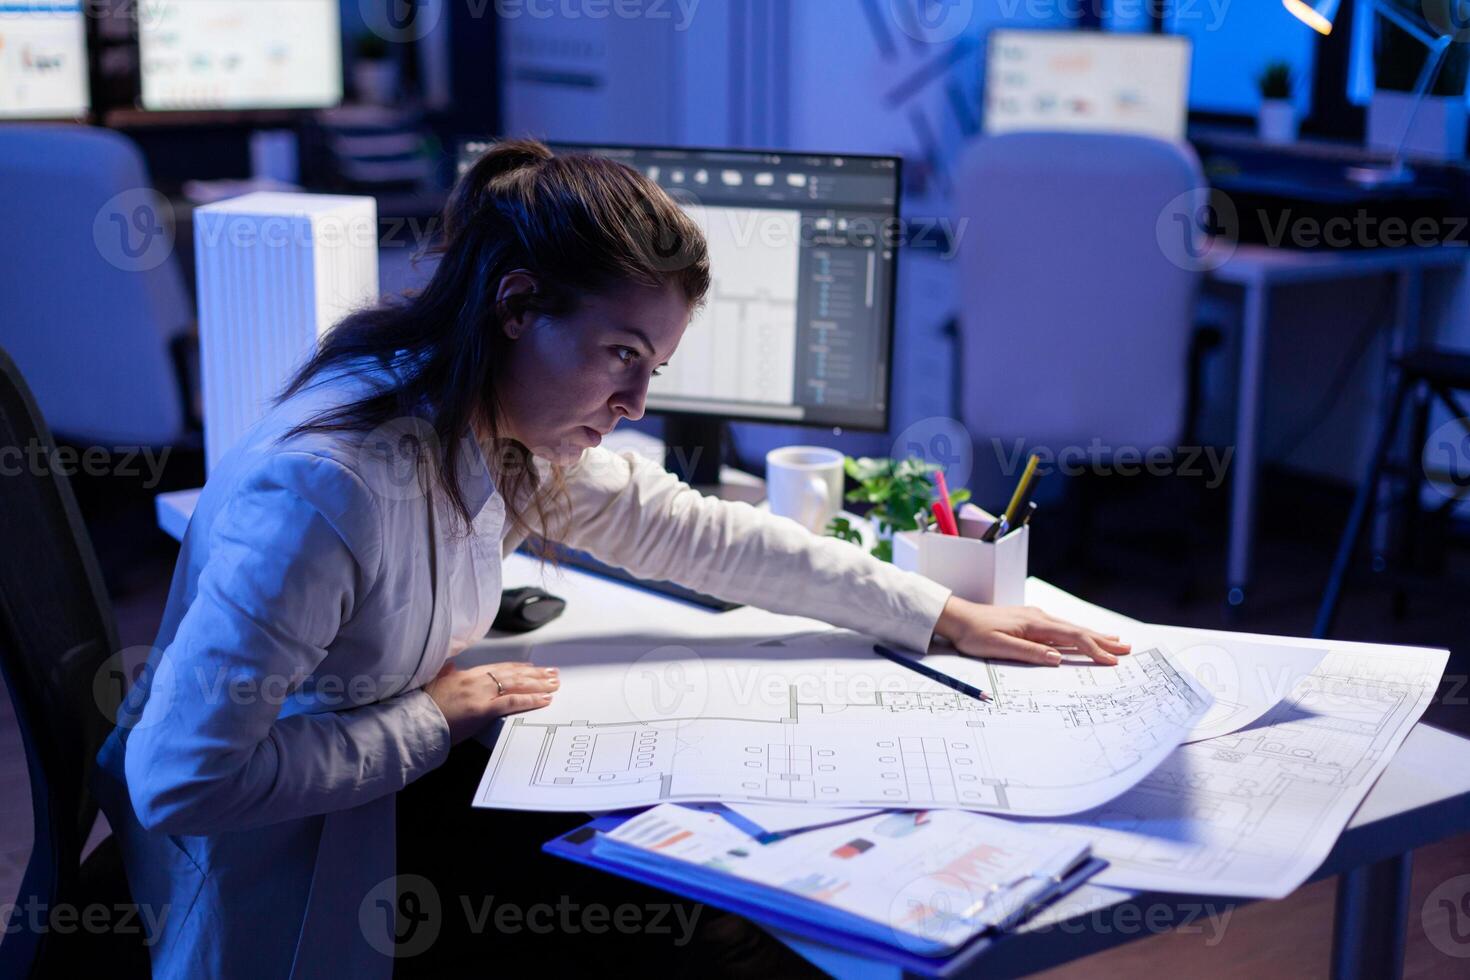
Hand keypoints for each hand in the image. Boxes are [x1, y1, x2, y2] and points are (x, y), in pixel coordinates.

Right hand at [424, 660, 558, 743]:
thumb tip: (450, 666)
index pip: (499, 668)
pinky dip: (530, 700)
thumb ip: (446, 673)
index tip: (532, 667)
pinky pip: (512, 702)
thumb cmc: (424, 707)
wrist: (415, 722)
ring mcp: (480, 694)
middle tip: (553, 674)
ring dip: (539, 684)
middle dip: (535, 674)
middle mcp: (476, 680)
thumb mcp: (434, 683)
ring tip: (554, 684)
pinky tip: (544, 699)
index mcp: (466, 674)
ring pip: (516, 684)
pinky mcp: (482, 710)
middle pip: (512, 673)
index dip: (518, 667)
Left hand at [933, 597, 1130, 665]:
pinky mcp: (1030, 621)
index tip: (1112, 661)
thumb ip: (1028, 652)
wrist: (957, 617)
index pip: (1072, 638)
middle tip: (1127, 648)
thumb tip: (1057, 658)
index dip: (1094, 650)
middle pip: (1078, 630)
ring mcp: (1035, 618)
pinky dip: (1077, 633)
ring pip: (1071, 628)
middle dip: (1103, 640)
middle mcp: (1039, 618)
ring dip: (1094, 636)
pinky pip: (1060, 628)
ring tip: (1114, 641)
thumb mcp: (998, 647)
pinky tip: (1082, 636)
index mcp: (1034, 624)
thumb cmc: (974, 633)